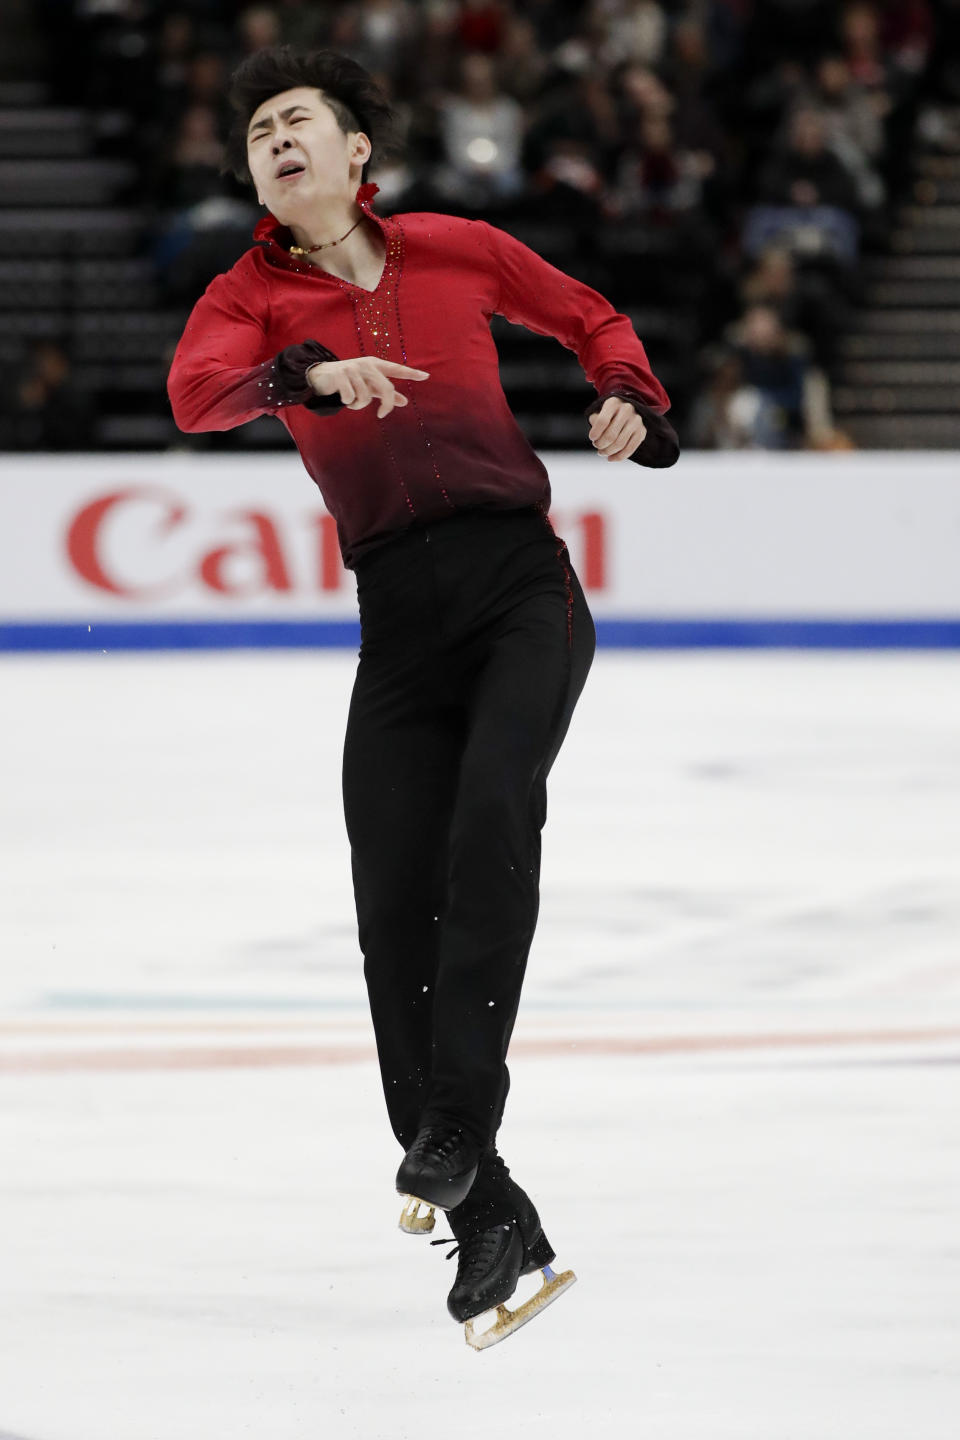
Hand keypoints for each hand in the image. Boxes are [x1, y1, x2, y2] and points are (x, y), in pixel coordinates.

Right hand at [306, 356, 429, 417]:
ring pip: (367, 396)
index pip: (396, 369)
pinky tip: (343, 399)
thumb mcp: (368, 385)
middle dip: (386, 404)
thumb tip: (404, 401)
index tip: (426, 376)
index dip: (411, 373)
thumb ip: (385, 392)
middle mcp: (366, 365)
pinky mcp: (341, 375)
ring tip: (352, 402)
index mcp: (375, 365)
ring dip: (359, 405)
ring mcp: (353, 369)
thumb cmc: (348, 381)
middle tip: (382, 414)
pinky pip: (352, 397)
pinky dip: (349, 403)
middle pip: (386, 387)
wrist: (320, 376)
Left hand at [588, 396, 646, 460]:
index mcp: (613, 403)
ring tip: (602, 452)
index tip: (592, 438)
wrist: (626, 412)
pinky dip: (618, 457)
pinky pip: (629, 449)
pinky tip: (610, 458)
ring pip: (619, 444)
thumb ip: (595, 422)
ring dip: (608, 452)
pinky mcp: (642, 431)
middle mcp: (627, 409)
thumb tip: (596, 436)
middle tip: (597, 446)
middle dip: (600, 445)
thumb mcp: (599, 413)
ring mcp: (636, 421)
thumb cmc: (608, 415)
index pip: (602, 421)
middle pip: (610, 435)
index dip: (595, 433)